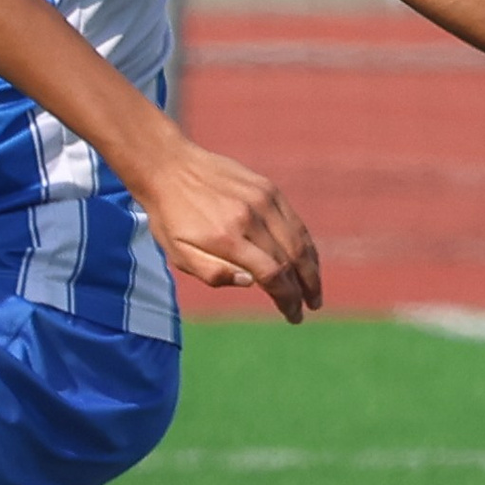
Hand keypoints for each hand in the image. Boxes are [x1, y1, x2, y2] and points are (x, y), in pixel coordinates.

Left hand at [129, 142, 324, 324]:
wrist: (169, 168)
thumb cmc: (170, 218)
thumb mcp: (178, 254)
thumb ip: (213, 273)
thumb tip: (252, 283)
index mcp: (226, 239)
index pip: (272, 275)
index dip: (287, 299)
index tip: (294, 316)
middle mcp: (250, 218)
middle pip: (291, 260)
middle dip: (305, 289)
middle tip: (311, 307)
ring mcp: (262, 200)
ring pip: (299, 240)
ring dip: (312, 269)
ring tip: (315, 290)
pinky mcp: (268, 188)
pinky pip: (294, 221)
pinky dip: (305, 244)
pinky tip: (307, 260)